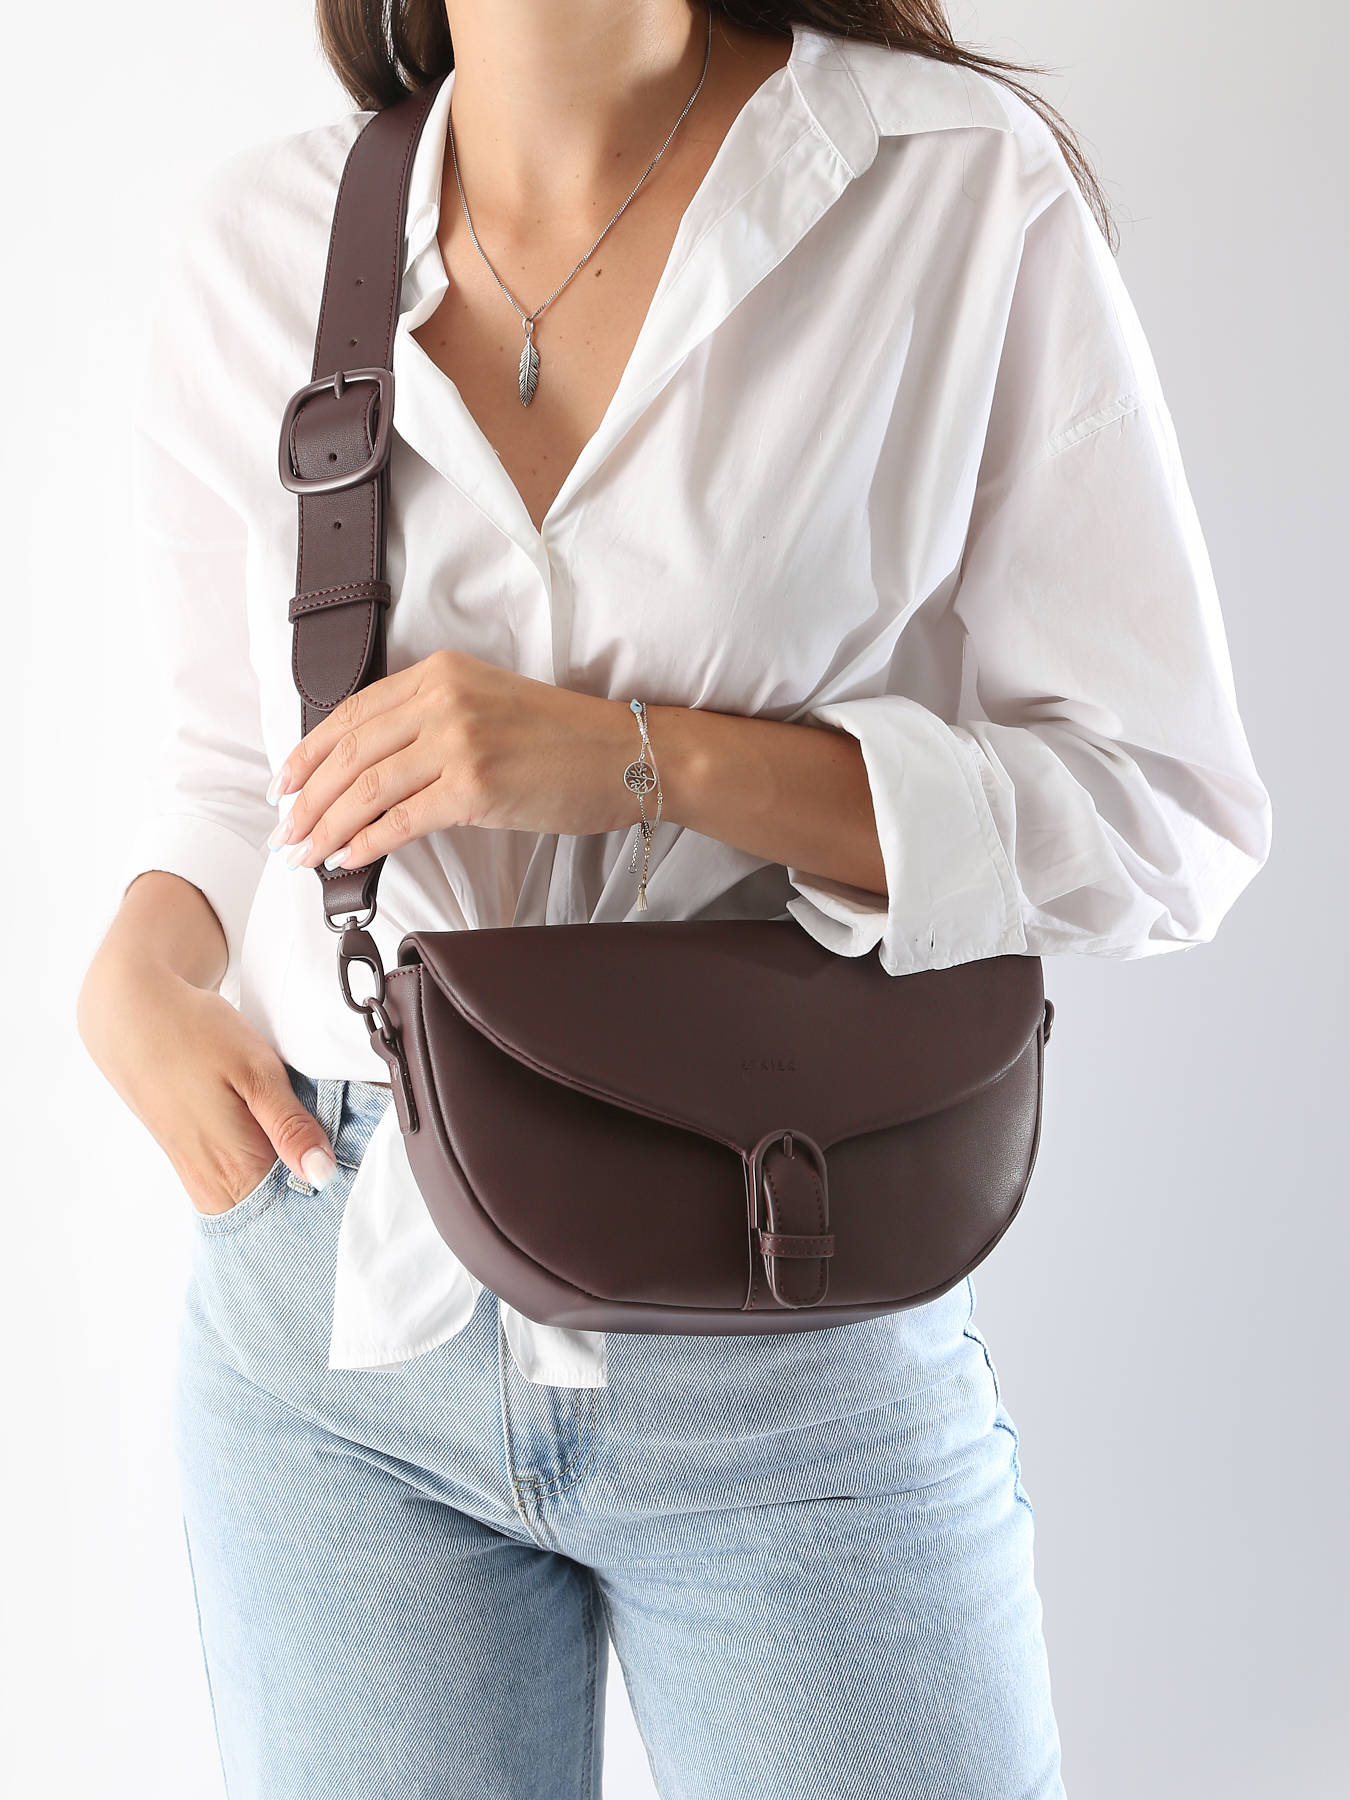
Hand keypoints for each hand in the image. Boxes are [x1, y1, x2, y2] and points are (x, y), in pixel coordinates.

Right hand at [79, 952, 338, 1216]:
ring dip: (289, 1183)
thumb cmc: (197, 1036)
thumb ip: (290, 1127)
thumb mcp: (256, 1072)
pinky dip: (266, 1172)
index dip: (331, 1206)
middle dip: (313, 1199)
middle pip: (278, 1215)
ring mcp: (199, 1177)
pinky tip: (286, 1146)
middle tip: (348, 1165)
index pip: (296, 1216)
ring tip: (320, 1150)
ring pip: (258, 1200)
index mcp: (237, 1169)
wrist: (133, 1016)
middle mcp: (215, 1185)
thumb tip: (322, 1176)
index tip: (359, 1185)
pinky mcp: (191, 1162)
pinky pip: (239, 1184)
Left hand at [264, 650, 636, 870]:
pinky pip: (402, 821)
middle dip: (308, 798)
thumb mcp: (488, 704)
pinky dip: (367, 843)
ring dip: (327, 826)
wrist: (625, 755)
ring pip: (367, 789)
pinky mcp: (475, 787)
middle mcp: (444, 700)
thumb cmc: (563, 739)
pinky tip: (348, 858)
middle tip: (285, 831)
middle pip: (351, 752)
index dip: (309, 752)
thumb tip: (370, 771)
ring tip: (305, 852)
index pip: (353, 712)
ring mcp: (459, 742)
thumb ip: (431, 720)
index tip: (286, 784)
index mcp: (441, 672)